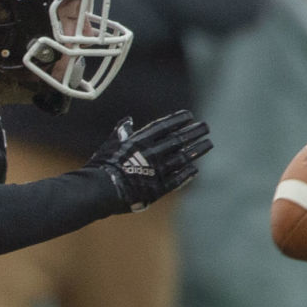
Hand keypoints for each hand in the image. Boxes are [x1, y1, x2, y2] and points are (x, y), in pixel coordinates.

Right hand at [87, 111, 212, 211]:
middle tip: (205, 127)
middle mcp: (152, 154)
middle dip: (194, 132)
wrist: (99, 191)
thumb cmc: (101, 166)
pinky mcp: (158, 188)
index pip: (165, 126)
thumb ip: (121, 132)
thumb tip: (128, 120)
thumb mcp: (110, 144)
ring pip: (183, 158)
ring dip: (196, 150)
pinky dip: (187, 173)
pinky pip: (177, 179)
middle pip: (179, 140)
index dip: (179, 120)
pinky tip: (194, 168)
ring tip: (208, 144)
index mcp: (140, 141)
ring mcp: (157, 171)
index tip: (190, 116)